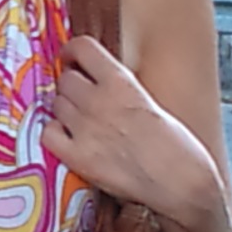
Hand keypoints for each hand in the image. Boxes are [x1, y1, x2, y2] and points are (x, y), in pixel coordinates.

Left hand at [41, 37, 231, 231]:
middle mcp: (98, 100)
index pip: (82, 47)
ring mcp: (85, 129)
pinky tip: (68, 137)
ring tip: (81, 119)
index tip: (73, 58)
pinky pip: (48, 133)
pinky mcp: (78, 158)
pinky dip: (55, 133)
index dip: (73, 51)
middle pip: (65, 78)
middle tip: (82, 96)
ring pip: (56, 103)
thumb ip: (120, 86)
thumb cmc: (177, 145)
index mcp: (120, 82)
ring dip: (65, 108)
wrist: (183, 184)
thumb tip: (97, 78)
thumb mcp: (149, 99)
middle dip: (72, 84)